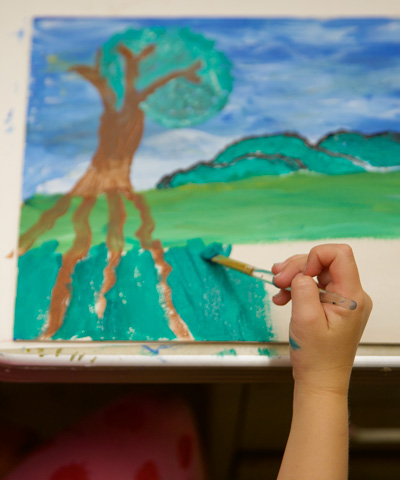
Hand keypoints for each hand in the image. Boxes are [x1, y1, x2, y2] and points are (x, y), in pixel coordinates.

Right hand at [272, 244, 371, 395]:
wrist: (319, 380)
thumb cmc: (316, 357)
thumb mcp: (306, 320)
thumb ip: (303, 289)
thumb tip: (299, 273)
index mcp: (352, 296)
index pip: (339, 254)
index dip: (315, 256)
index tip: (298, 274)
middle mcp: (351, 294)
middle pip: (324, 261)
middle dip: (298, 267)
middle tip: (277, 280)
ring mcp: (341, 299)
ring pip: (316, 271)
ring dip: (293, 276)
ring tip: (277, 287)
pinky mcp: (331, 304)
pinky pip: (313, 285)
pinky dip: (295, 287)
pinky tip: (282, 297)